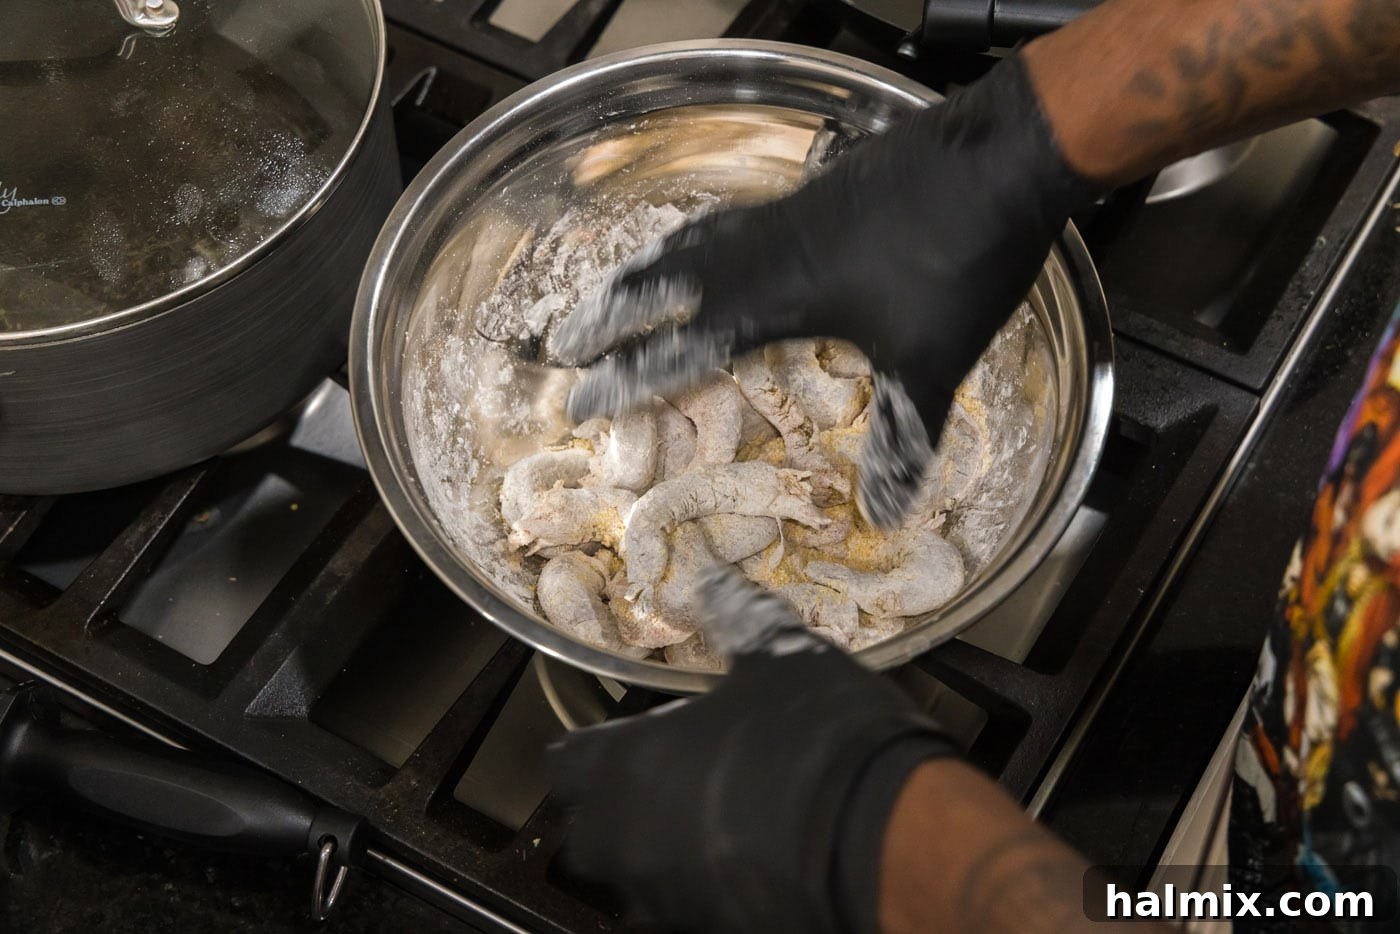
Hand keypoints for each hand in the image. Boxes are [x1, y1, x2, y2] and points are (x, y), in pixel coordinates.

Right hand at [549, 55, 1096, 527]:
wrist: (1000, 158)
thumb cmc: (959, 263)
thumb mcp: (931, 362)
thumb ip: (902, 436)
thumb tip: (887, 515)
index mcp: (775, 300)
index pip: (680, 347)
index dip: (626, 380)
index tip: (579, 402)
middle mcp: (763, 253)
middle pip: (661, 286)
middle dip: (607, 318)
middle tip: (562, 342)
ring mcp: (783, 216)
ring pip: (687, 245)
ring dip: (639, 274)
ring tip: (607, 291)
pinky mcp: (809, 194)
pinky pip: (723, 222)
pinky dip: (691, 241)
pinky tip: (703, 244)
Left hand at [549, 569, 958, 932]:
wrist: (891, 842)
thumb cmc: (819, 741)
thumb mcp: (778, 655)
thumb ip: (734, 617)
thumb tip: (714, 582)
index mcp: (626, 769)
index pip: (565, 764)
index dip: (589, 745)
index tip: (615, 730)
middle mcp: (632, 843)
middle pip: (588, 833)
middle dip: (615, 807)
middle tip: (666, 772)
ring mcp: (671, 898)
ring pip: (638, 875)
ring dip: (661, 844)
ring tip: (720, 807)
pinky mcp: (716, 930)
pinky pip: (690, 902)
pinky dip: (708, 876)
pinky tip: (757, 844)